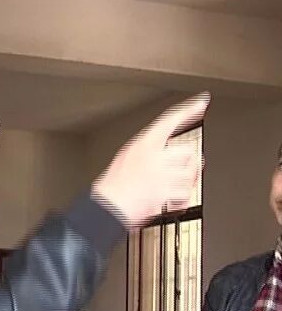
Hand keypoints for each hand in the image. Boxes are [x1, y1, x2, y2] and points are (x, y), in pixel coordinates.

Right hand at [91, 92, 209, 228]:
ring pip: (190, 175)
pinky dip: (181, 201)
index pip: (169, 121)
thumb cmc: (112, 187)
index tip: (202, 102)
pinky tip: (171, 202)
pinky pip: (186, 194)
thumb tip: (163, 152)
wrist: (108, 208)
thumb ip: (146, 152)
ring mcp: (162, 175)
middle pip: (188, 152)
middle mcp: (155, 157)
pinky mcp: (167, 193)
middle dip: (189, 164)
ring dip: (184, 184)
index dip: (188, 110)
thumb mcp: (125, 158)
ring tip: (170, 190)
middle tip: (182, 172)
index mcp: (143, 145)